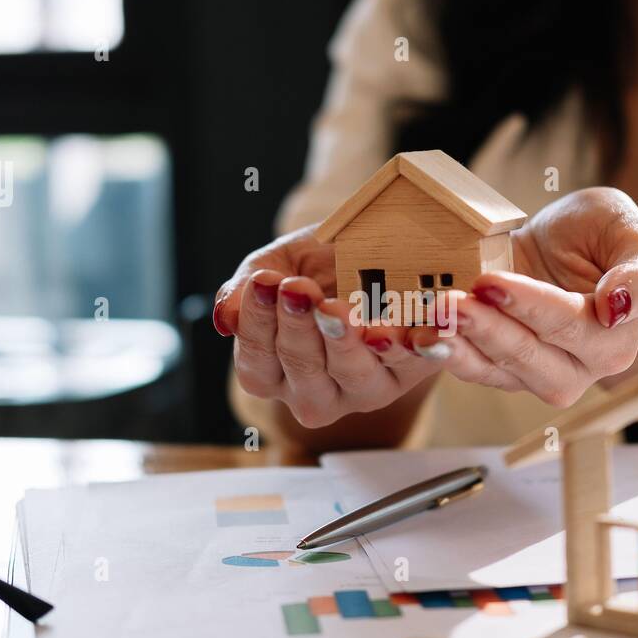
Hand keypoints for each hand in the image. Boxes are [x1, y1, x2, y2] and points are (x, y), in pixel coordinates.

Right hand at [213, 225, 439, 427]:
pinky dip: (409, 346)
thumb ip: (246, 288)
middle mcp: (317, 391)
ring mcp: (365, 387)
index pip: (257, 365)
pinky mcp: (411, 371)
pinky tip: (400, 329)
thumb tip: (225, 317)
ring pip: (353, 376)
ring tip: (335, 307)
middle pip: (302, 374)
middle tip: (298, 288)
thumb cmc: (320, 262)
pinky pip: (411, 362)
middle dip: (297, 329)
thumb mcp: (279, 263)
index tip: (265, 282)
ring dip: (343, 342)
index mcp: (275, 373)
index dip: (258, 325)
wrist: (381, 245)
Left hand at [406, 187, 637, 406]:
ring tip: (426, 318)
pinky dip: (440, 351)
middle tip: (447, 301)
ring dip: (456, 346)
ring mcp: (537, 375)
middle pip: (528, 355)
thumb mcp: (631, 233)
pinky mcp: (501, 370)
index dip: (529, 304)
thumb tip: (619, 306)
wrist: (569, 248)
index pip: (569, 325)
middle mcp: (579, 368)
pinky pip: (471, 368)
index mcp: (614, 338)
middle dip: (485, 329)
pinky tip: (412, 333)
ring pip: (495, 368)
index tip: (491, 281)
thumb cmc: (603, 236)